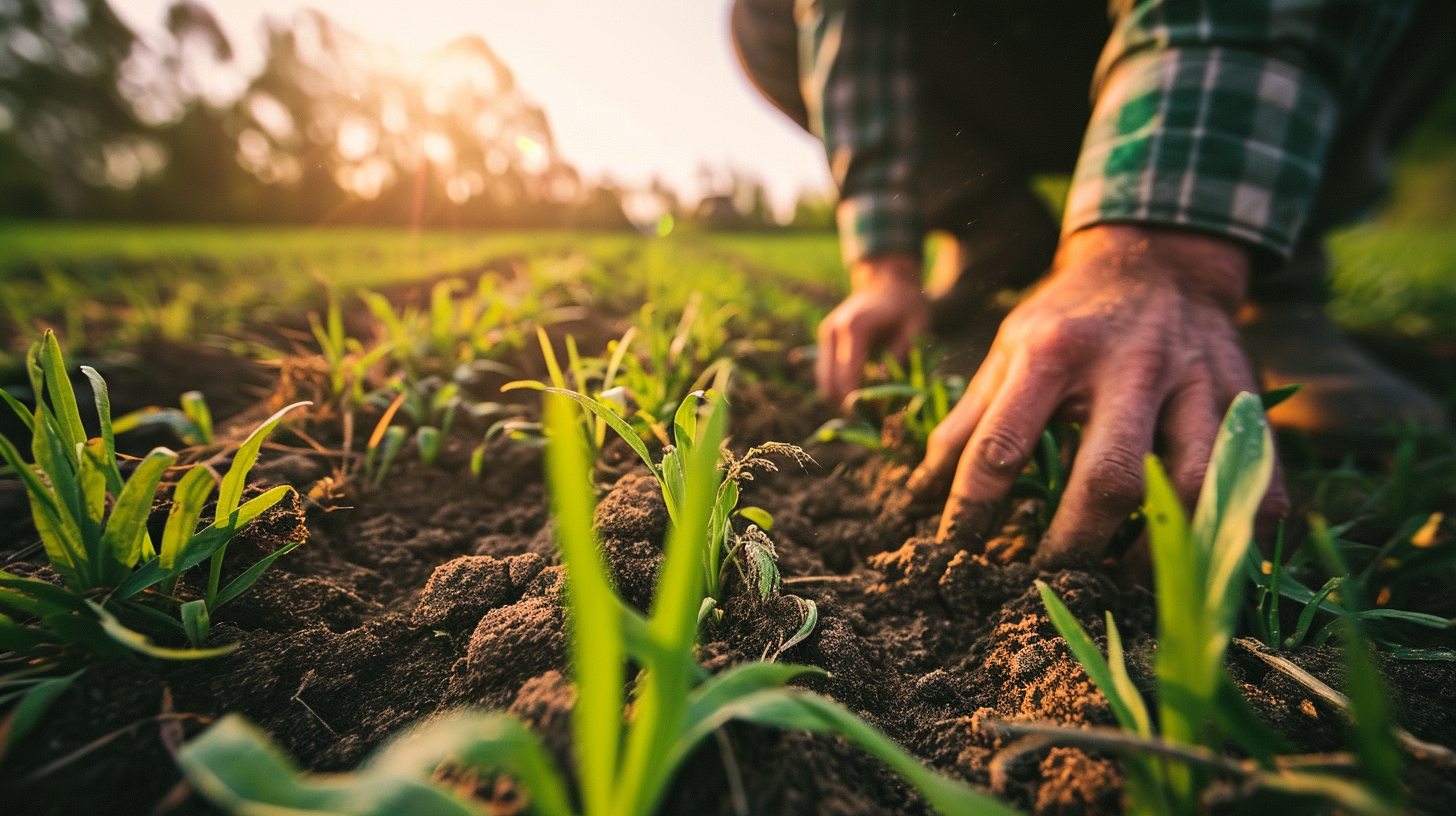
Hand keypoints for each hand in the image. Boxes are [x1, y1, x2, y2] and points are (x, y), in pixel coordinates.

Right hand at [816, 253, 929, 408]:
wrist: (887, 280)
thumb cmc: (907, 305)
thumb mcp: (916, 327)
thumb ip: (901, 354)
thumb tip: (885, 384)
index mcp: (855, 329)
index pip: (845, 378)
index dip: (855, 404)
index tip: (874, 419)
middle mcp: (833, 332)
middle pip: (828, 385)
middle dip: (847, 406)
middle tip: (872, 418)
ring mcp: (826, 335)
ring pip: (823, 382)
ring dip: (841, 398)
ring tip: (867, 405)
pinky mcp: (826, 339)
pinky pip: (826, 372)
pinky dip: (839, 385)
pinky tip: (861, 389)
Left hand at [905, 224, 1287, 569]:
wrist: (1162, 259)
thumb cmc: (1072, 316)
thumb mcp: (1010, 346)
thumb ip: (969, 419)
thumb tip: (918, 492)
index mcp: (1054, 351)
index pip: (1003, 446)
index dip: (972, 510)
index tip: (955, 553)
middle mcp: (1129, 365)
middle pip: (1109, 476)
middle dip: (1075, 544)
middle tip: (1048, 582)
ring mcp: (1196, 382)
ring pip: (1191, 484)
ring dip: (1157, 548)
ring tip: (1122, 581)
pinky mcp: (1244, 399)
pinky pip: (1257, 477)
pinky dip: (1237, 526)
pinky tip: (1204, 556)